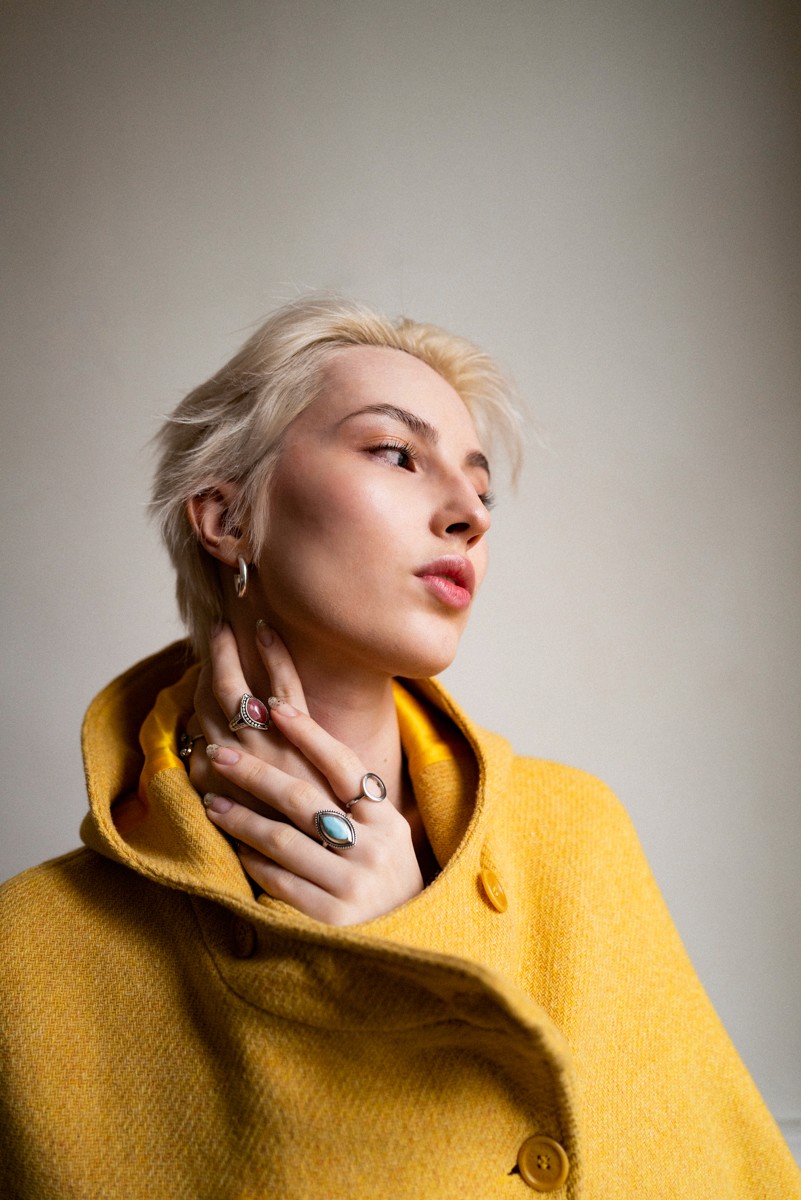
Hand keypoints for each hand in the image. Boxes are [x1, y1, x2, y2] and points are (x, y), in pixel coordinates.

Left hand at [189, 624, 424, 925]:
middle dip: (254, 771)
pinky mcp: (331, 919)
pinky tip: (235, 848)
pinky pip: (280, 881)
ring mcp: (353, 884)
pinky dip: (253, 862)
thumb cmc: (384, 874)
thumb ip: (352, 799)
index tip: (272, 705)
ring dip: (241, 818)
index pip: (343, 764)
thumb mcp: (385, 833)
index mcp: (386, 819)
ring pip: (283, 840)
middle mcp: (373, 847)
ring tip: (212, 801)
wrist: (408, 941)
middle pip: (303, 798)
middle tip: (218, 750)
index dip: (308, 732)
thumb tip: (300, 744)